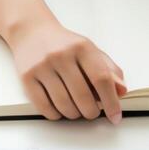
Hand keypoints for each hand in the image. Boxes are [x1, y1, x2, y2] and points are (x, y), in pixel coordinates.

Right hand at [5, 18, 125, 122]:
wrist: (31, 33)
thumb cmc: (64, 45)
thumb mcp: (89, 51)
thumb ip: (108, 69)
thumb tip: (121, 91)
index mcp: (82, 47)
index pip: (101, 79)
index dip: (111, 102)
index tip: (115, 116)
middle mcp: (61, 55)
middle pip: (83, 96)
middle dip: (91, 112)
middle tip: (91, 112)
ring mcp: (42, 66)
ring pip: (64, 105)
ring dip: (74, 115)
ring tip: (76, 110)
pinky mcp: (27, 77)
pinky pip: (45, 107)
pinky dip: (56, 115)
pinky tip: (60, 109)